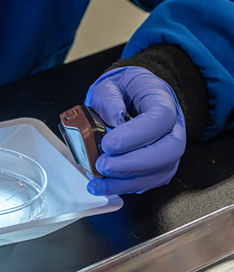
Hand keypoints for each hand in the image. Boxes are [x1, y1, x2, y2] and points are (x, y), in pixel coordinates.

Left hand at [84, 66, 185, 195]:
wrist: (132, 96)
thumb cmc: (124, 90)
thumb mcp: (110, 84)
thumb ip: (108, 99)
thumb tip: (113, 122)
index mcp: (162, 100)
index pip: (160, 119)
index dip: (136, 135)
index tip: (108, 143)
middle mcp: (173, 127)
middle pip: (168, 151)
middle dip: (133, 164)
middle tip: (103, 165)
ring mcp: (169, 149)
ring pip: (160, 171)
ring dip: (127, 181)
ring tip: (99, 181)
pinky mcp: (160, 166)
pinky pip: (150, 181)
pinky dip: (127, 187)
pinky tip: (106, 185)